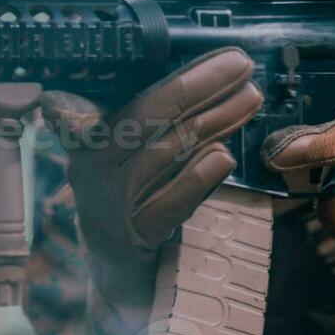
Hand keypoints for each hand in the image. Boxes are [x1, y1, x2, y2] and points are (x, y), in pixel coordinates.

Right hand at [39, 49, 262, 311]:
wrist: (116, 271)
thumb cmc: (125, 194)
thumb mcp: (120, 149)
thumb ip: (147, 112)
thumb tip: (202, 70)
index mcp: (84, 137)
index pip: (110, 92)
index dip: (123, 79)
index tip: (145, 64)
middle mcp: (92, 167)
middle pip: (149, 116)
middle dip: (199, 86)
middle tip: (241, 65)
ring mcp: (113, 203)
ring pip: (166, 152)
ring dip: (213, 121)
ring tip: (250, 97)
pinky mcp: (136, 236)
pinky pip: (169, 203)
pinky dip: (197, 178)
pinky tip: (224, 156)